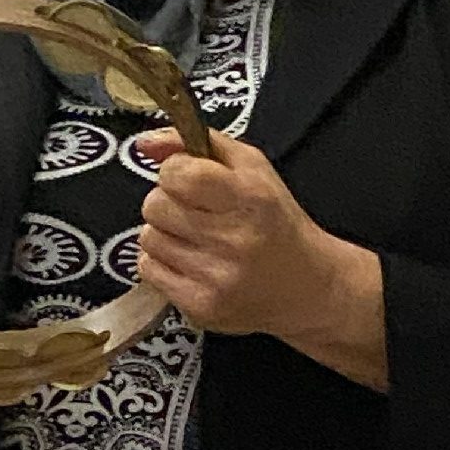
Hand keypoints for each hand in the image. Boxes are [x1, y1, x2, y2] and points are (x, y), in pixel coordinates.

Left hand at [134, 129, 386, 387]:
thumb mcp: (252, 168)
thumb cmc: (275, 222)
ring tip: (198, 239)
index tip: (191, 178)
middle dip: (169, 202)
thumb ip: (197, 144)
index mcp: (248, 197)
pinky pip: (148, 269)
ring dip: (166, 233)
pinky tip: (192, 261)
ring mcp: (216, 277)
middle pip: (155, 205)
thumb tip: (145, 143)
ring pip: (148, 237)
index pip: (177, 173)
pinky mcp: (200, 306)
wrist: (304, 286)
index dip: (176, 170)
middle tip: (198, 211)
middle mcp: (233, 239)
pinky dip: (164, 262)